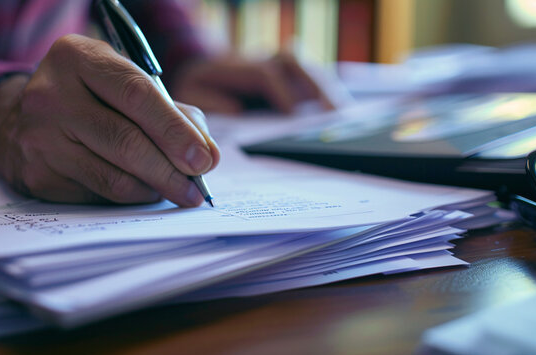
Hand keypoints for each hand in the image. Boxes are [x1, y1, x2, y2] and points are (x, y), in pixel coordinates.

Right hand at [0, 34, 219, 206]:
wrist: (20, 119)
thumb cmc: (89, 98)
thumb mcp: (123, 83)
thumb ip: (171, 112)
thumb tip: (207, 155)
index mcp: (78, 58)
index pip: (136, 94)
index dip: (175, 130)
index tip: (204, 159)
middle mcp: (51, 95)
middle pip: (125, 141)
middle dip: (170, 170)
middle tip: (196, 188)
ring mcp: (39, 138)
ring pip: (113, 176)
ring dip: (154, 189)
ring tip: (178, 191)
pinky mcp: (38, 175)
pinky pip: (97, 195)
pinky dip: (129, 198)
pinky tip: (143, 191)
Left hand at [170, 53, 331, 113]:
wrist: (200, 66)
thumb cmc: (198, 86)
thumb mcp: (193, 95)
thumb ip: (210, 103)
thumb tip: (237, 112)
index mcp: (238, 66)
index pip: (265, 74)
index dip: (280, 91)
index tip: (290, 113)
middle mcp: (262, 60)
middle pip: (293, 63)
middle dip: (313, 86)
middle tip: (331, 111)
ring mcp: (277, 65)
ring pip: (305, 67)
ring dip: (325, 87)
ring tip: (342, 112)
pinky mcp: (286, 74)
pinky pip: (310, 76)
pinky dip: (325, 89)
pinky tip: (338, 109)